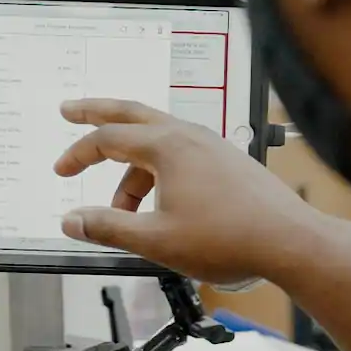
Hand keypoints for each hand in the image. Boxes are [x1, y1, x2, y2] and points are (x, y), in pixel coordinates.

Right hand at [53, 99, 320, 286]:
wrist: (288, 240)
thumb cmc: (229, 238)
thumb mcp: (155, 240)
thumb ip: (109, 228)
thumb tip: (72, 221)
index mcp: (167, 147)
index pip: (108, 139)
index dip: (78, 153)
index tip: (61, 170)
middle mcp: (188, 136)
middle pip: (131, 114)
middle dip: (97, 113)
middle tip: (70, 110)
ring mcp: (211, 145)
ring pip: (157, 142)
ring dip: (132, 168)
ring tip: (124, 211)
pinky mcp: (227, 161)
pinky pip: (180, 155)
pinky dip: (158, 171)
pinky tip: (159, 204)